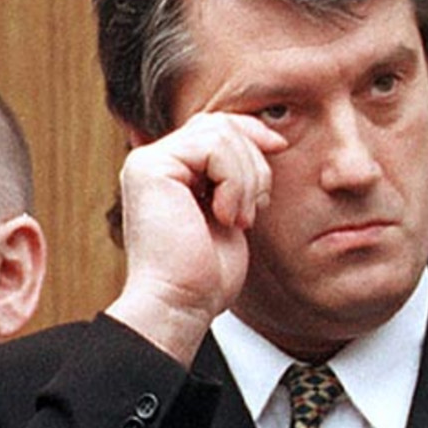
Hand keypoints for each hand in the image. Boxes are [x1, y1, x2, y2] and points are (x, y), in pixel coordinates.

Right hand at [105, 112, 286, 364]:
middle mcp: (153, 161)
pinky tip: (225, 217)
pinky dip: (233, 182)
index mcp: (170, 171)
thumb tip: (269, 134)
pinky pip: (212, 147)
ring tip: (240, 219)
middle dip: (254, 160)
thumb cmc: (208, 274)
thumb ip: (237, 173)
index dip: (251, 130)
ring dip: (246, 178)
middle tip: (257, 205)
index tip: (280, 147)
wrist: (182, 304)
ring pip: (221, 133)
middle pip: (220, 123)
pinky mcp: (149, 167)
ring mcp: (147, 162)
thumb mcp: (232, 212)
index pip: (215, 125)